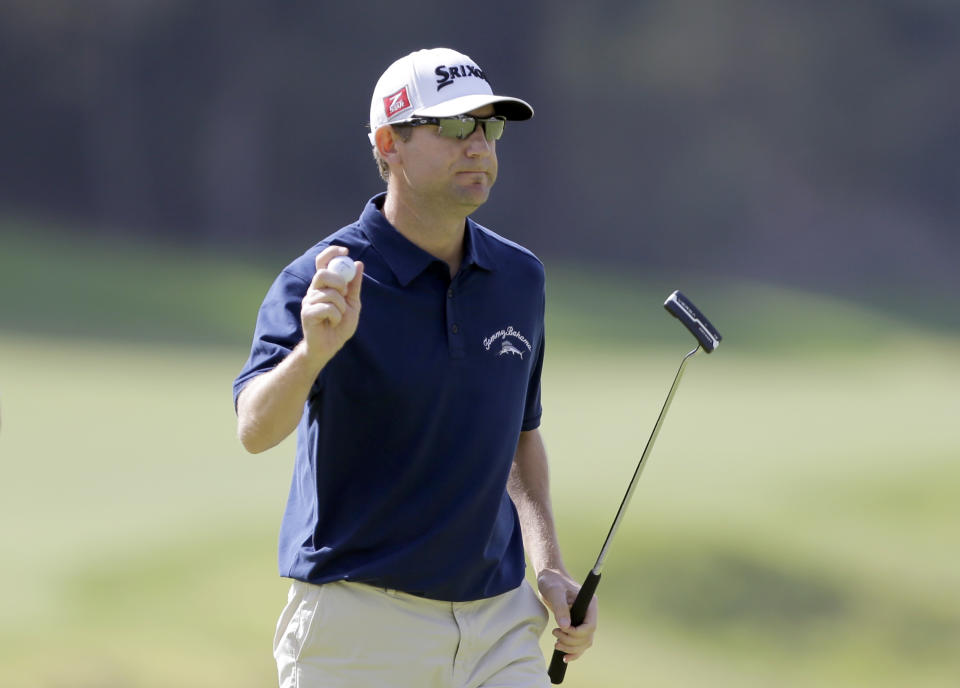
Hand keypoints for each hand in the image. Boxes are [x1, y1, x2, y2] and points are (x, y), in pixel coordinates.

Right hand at [301, 246, 362, 361]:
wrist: (330, 346)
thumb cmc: (340, 325)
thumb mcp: (352, 304)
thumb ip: (354, 286)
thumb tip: (358, 264)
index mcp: (324, 285)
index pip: (322, 262)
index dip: (332, 253)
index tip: (345, 251)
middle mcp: (314, 291)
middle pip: (322, 274)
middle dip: (338, 282)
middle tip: (345, 294)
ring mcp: (308, 302)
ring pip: (329, 294)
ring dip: (341, 306)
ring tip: (339, 316)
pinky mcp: (307, 314)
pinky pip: (327, 308)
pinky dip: (336, 316)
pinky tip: (333, 322)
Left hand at [537, 568, 597, 662]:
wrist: (549, 578)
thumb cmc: (552, 581)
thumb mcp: (554, 592)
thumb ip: (560, 608)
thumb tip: (565, 626)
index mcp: (589, 603)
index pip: (590, 626)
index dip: (577, 633)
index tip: (562, 630)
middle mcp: (589, 613)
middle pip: (587, 637)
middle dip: (571, 641)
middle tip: (555, 634)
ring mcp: (583, 620)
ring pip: (584, 643)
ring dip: (571, 648)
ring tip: (556, 644)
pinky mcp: (576, 624)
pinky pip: (579, 643)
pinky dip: (573, 652)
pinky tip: (565, 657)